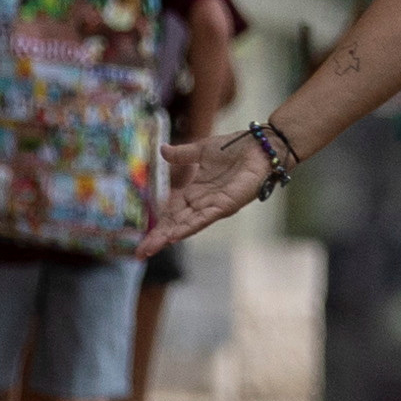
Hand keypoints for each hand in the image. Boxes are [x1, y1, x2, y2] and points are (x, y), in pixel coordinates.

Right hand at [145, 130, 273, 251]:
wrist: (260, 146)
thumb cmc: (235, 148)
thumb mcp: (201, 150)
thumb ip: (182, 155)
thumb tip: (161, 150)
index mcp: (196, 191)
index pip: (172, 212)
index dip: (158, 224)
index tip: (143, 238)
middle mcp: (203, 202)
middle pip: (176, 223)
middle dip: (159, 238)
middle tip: (140, 253)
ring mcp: (214, 206)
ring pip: (187, 224)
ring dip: (169, 236)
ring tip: (153, 248)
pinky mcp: (226, 204)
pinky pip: (205, 218)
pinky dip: (190, 226)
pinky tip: (175, 236)